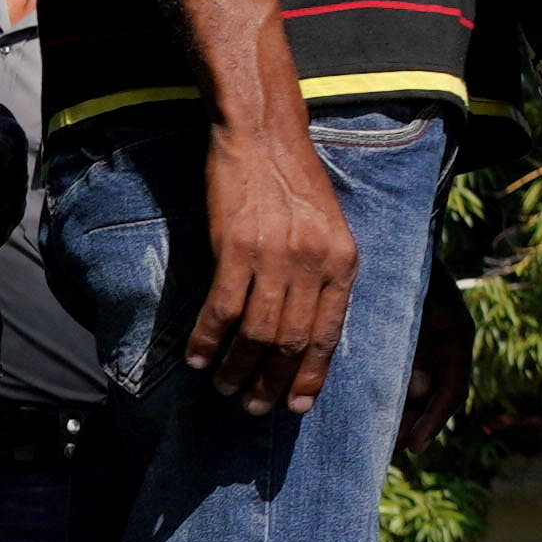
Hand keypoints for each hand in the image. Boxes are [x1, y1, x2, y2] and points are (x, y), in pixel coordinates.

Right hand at [193, 115, 363, 414]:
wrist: (264, 135)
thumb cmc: (294, 182)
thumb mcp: (328, 229)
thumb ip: (323, 275)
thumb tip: (305, 331)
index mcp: (343, 261)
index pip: (329, 334)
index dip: (311, 375)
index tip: (297, 406)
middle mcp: (315, 263)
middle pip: (292, 341)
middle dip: (273, 383)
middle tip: (253, 407)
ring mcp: (276, 256)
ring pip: (258, 333)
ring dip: (238, 368)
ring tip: (224, 388)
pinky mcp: (237, 247)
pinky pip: (222, 309)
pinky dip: (208, 339)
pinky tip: (197, 358)